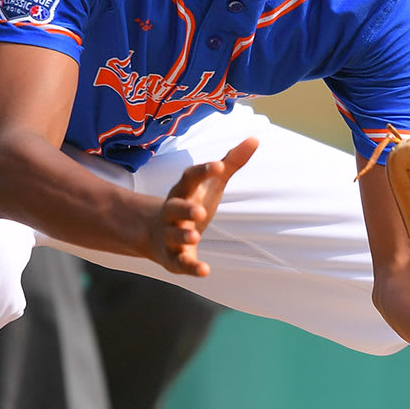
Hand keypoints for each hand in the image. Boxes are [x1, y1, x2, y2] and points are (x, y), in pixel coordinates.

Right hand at [148, 138, 257, 275]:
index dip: (203, 171)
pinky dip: (191, 267)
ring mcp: (169, 235)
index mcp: (183, 192)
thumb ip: (231, 162)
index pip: (189, 178)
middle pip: (174, 208)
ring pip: (173, 235)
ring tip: (196, 235)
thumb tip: (255, 138)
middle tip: (200, 210)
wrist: (154, 233)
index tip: (218, 166)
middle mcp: (172, 212)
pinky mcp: (172, 257)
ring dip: (183, 235)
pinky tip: (205, 270)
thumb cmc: (190, 203)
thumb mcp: (210, 184)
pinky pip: (181, 262)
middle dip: (185, 209)